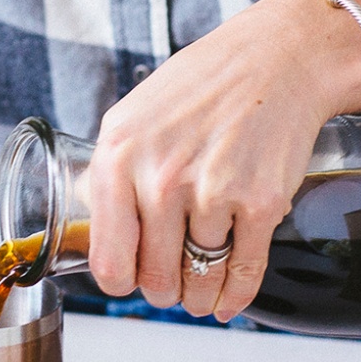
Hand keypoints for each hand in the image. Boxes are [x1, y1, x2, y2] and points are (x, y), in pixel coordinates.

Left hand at [84, 0, 343, 321]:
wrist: (274, 61)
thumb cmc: (198, 89)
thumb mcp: (126, 122)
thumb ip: (104, 176)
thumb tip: (86, 223)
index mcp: (117, 161)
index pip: (109, 261)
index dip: (120, 281)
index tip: (129, 281)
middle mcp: (160, 180)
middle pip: (155, 277)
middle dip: (162, 290)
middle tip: (167, 286)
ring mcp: (212, 193)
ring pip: (198, 278)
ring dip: (198, 296)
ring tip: (197, 295)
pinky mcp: (260, 202)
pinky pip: (243, 270)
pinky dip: (235, 295)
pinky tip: (228, 300)